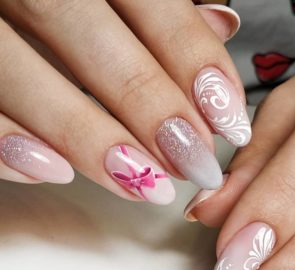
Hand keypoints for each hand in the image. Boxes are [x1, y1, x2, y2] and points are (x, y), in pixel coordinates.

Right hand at [0, 1, 248, 204]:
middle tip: (192, 162)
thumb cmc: (56, 3)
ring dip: (86, 136)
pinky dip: (5, 142)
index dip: (195, 63)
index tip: (229, 121)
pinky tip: (52, 171)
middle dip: (150, 106)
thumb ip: (159, 12)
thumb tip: (221, 25)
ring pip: (18, 70)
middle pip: (87, 33)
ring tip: (141, 183)